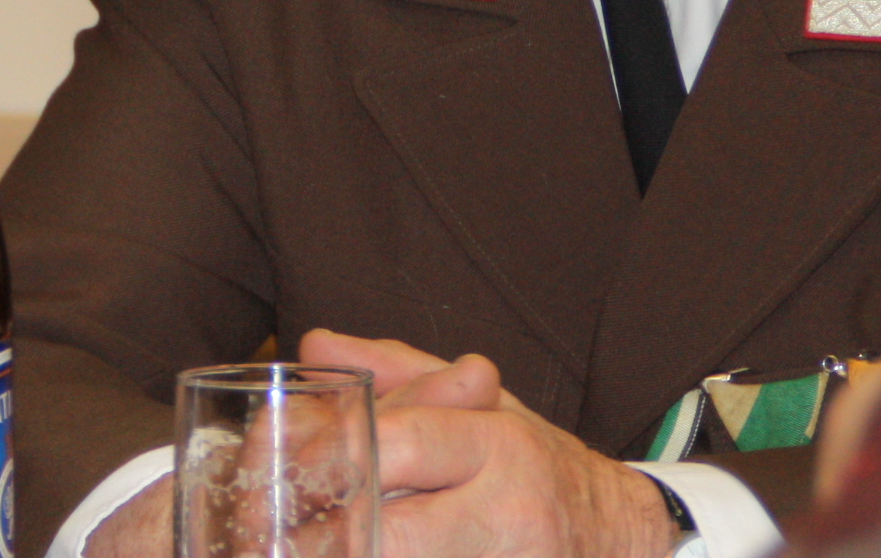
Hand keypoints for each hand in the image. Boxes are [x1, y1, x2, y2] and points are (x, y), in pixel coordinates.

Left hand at [302, 330, 678, 557]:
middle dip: (320, 540)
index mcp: (498, 446)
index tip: (274, 475)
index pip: (399, 445)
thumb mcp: (480, 406)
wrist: (619, 536)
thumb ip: (396, 375)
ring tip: (284, 549)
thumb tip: (313, 345)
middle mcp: (510, 514)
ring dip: (342, 556)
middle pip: (391, 534)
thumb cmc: (534, 466)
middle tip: (261, 534)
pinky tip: (346, 557)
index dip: (325, 460)